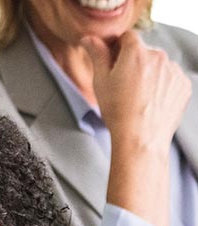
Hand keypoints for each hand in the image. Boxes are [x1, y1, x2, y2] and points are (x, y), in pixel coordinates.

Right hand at [81, 31, 191, 225]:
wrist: (140, 139)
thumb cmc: (118, 113)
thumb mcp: (100, 82)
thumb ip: (97, 55)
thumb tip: (90, 40)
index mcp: (136, 52)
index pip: (127, 37)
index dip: (118, 50)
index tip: (113, 65)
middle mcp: (159, 56)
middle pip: (144, 52)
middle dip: (134, 64)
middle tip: (123, 88)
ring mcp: (174, 71)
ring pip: (158, 66)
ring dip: (149, 75)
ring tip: (137, 99)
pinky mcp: (183, 85)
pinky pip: (170, 79)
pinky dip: (162, 87)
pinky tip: (150, 103)